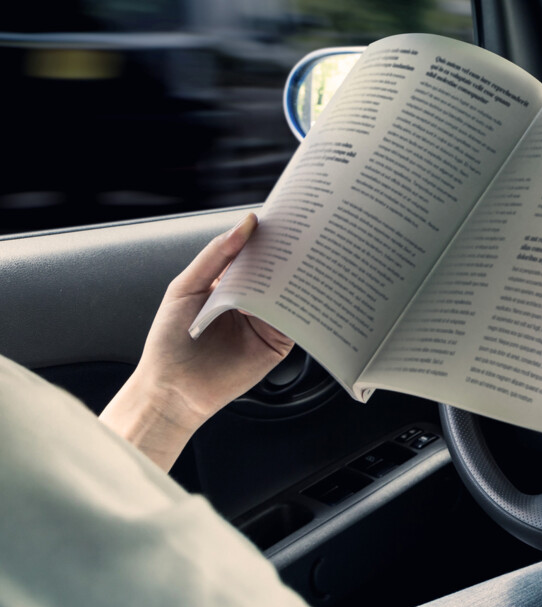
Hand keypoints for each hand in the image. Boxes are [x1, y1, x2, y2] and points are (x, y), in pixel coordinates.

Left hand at [101, 213, 293, 468]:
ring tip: (307, 259)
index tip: (286, 216)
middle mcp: (251, 299)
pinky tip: (302, 295)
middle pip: (276, 270)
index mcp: (229, 282)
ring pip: (289, 292)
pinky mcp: (278, 342)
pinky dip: (301, 307)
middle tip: (306, 234)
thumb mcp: (186, 286)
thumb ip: (216, 255)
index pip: (255, 252)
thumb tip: (247, 222)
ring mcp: (266, 320)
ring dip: (299, 277)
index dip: (269, 235)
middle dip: (289, 253)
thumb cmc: (169, 340)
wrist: (172, 390)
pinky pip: (295, 320)